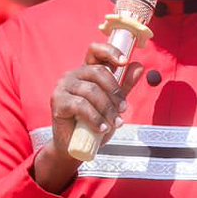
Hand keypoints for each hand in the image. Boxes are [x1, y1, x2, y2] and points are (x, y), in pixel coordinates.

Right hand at [34, 42, 144, 192]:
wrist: (77, 146)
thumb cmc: (95, 122)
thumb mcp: (113, 103)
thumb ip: (124, 85)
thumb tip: (139, 66)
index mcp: (87, 72)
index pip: (95, 51)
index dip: (110, 52)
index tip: (124, 61)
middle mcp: (73, 75)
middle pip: (98, 72)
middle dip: (115, 92)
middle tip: (123, 109)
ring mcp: (63, 87)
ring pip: (91, 91)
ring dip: (107, 109)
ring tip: (114, 123)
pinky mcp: (58, 102)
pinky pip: (80, 105)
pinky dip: (95, 118)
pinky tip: (102, 128)